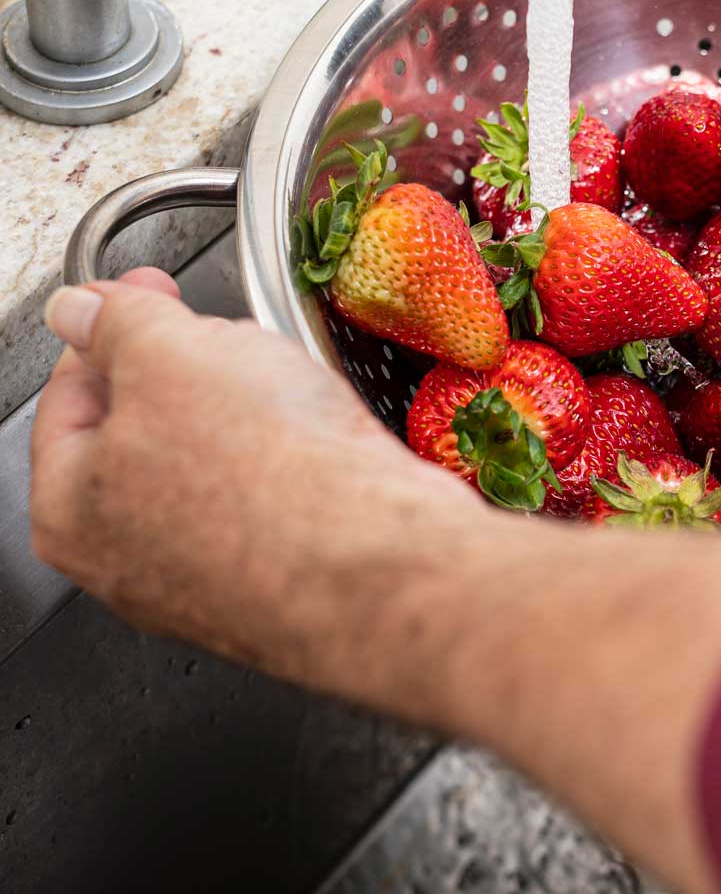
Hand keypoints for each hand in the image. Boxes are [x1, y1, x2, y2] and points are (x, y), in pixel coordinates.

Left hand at [28, 271, 720, 893]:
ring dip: (309, 420)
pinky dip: (375, 463)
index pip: (94, 396)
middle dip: (228, 376)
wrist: (454, 605)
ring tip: (348, 372)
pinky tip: (406, 439)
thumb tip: (102, 307)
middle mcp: (187, 566)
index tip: (189, 289)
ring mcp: (288, 586)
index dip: (139, 328)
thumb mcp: (199, 376)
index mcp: (113, 518)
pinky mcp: (387, 591)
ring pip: (284, 474)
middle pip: (192, 441)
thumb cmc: (312, 502)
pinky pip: (359, 505)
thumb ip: (144, 325)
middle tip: (274, 318)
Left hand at [29, 270, 480, 691]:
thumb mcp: (171, 353)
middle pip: (146, 436)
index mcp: (70, 510)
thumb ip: (114, 322)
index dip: (110, 327)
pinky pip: (276, 505)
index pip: (68, 397)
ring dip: (249, 422)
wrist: (380, 561)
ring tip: (293, 399)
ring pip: (217, 470)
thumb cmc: (269, 475)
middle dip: (191, 378)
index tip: (148, 292)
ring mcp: (210, 585)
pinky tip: (323, 447)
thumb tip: (82, 312)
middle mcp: (129, 564)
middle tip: (230, 344)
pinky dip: (293, 468)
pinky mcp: (283, 586)